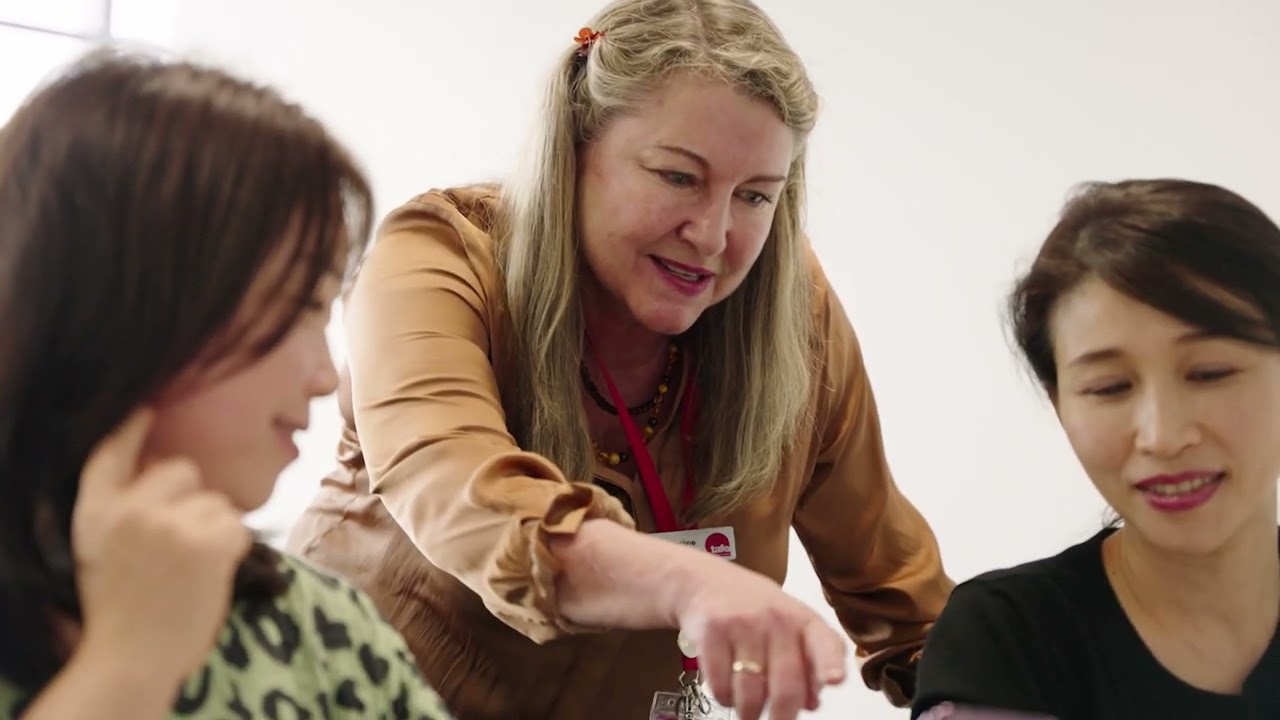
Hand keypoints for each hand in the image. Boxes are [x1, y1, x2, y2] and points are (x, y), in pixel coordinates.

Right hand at [70, 408, 252, 684]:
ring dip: (213, 528)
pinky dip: (233, 548)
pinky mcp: (208, 542)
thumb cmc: (121, 607)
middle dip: (189, 498)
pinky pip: (238, 525)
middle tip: (177, 545)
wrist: (132, 658)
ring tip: (189, 568)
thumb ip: (123, 506)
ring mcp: (171, 524)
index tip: (147, 407)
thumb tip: (164, 463)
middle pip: (181, 470)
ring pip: (215, 501)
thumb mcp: (100, 548)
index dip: (130, 426)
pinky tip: (210, 574)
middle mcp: (131, 509)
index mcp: (96, 510)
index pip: (110, 452)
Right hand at [674, 559, 847, 719]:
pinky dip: (724, 697)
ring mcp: (744, 624)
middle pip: (786, 686)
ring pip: (751, 694)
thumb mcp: (789, 627)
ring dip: (749, 712)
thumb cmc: (754, 610)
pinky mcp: (713, 631)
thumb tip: (811, 703)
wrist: (705, 581)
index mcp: (805, 621)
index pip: (825, 643)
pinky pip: (720, 685)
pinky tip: (727, 688)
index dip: (829, 663)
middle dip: (781, 718)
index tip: (834, 680)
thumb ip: (807, 664)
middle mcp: (777, 619)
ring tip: (748, 709)